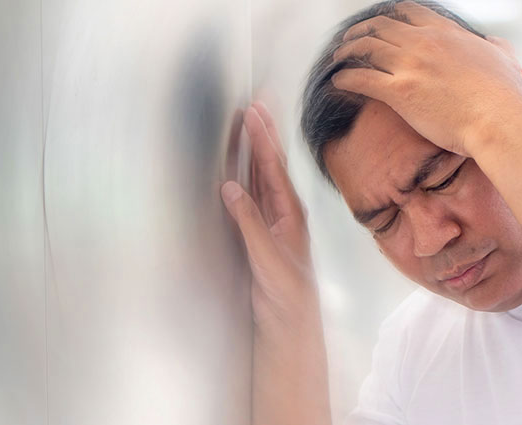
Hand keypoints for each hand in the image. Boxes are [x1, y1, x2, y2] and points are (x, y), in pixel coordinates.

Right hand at [221, 102, 317, 328]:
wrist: (291, 319)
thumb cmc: (286, 290)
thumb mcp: (266, 256)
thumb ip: (249, 222)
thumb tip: (230, 187)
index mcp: (290, 213)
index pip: (273, 168)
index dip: (262, 139)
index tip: (253, 113)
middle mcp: (285, 211)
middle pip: (271, 164)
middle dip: (263, 134)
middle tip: (256, 104)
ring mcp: (274, 220)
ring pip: (263, 176)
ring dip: (256, 149)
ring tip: (251, 124)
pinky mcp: (263, 230)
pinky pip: (256, 193)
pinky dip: (249, 172)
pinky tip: (243, 164)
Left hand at [331, 1, 521, 156]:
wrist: (498, 121)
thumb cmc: (505, 97)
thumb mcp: (505, 60)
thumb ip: (495, 47)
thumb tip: (494, 43)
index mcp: (447, 33)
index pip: (411, 12)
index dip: (391, 15)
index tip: (381, 23)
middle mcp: (425, 42)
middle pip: (382, 26)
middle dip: (362, 31)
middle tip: (351, 40)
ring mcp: (410, 65)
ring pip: (366, 47)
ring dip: (348, 51)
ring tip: (339, 58)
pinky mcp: (399, 92)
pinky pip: (361, 78)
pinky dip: (345, 77)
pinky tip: (338, 81)